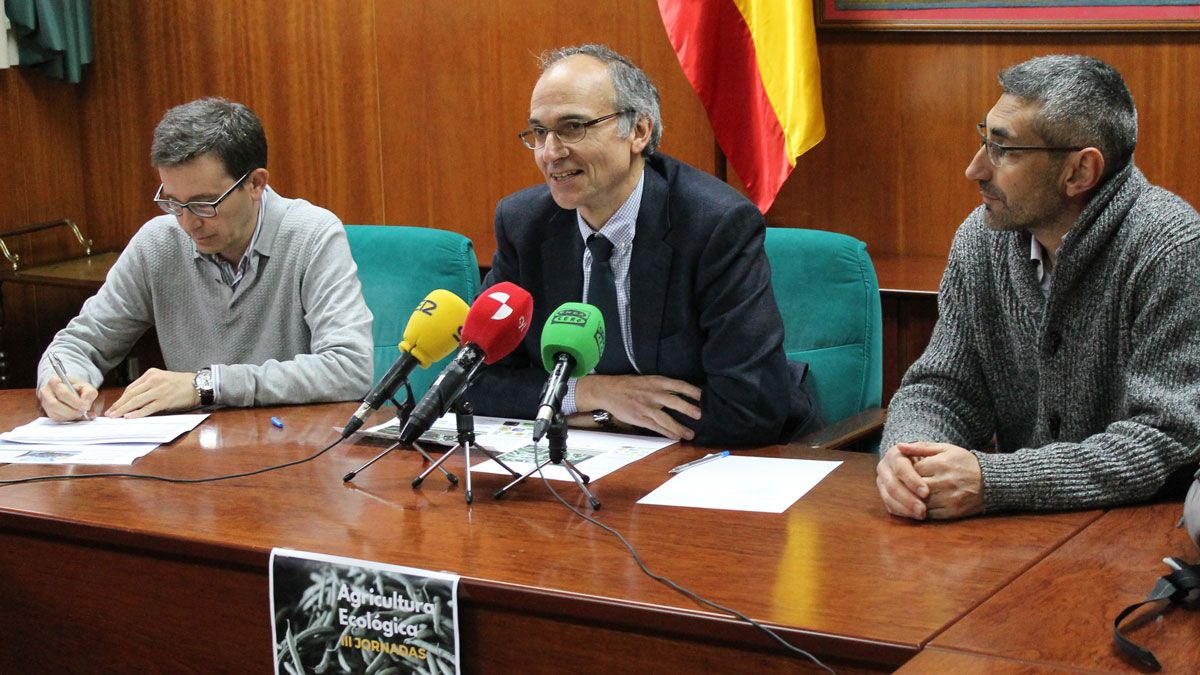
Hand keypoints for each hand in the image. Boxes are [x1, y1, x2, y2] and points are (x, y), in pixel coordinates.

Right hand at [38, 377, 97, 421]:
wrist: (70, 390)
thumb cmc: (77, 388)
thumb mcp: (86, 386)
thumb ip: (89, 393)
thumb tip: (86, 404)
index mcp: (55, 382)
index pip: (62, 393)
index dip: (75, 402)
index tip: (84, 406)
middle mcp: (46, 392)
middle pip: (55, 405)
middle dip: (71, 411)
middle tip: (82, 412)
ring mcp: (45, 403)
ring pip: (55, 413)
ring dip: (70, 416)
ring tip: (79, 413)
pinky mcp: (48, 412)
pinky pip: (56, 418)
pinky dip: (67, 419)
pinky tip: (74, 415)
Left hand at [104, 368, 199, 417]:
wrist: (199, 385)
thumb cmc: (181, 383)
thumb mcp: (163, 378)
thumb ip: (149, 386)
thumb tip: (134, 400)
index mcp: (151, 374)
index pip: (131, 388)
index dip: (121, 398)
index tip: (114, 406)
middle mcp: (154, 380)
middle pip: (131, 394)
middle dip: (118, 405)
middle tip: (109, 413)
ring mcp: (159, 391)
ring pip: (136, 401)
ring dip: (123, 410)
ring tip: (115, 416)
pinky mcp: (165, 400)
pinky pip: (147, 408)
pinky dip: (137, 413)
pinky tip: (129, 417)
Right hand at [574, 374, 701, 440]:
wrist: (607, 390)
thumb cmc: (628, 385)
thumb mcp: (647, 379)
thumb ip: (662, 386)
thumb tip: (679, 393)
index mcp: (656, 381)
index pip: (678, 385)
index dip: (692, 391)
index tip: (702, 397)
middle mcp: (653, 394)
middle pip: (674, 402)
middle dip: (688, 409)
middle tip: (699, 415)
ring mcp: (646, 407)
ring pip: (666, 419)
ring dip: (679, 428)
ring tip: (690, 434)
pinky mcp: (639, 418)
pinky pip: (656, 427)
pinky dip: (666, 433)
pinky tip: (675, 437)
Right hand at [876, 444, 930, 519]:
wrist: (916, 462)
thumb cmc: (927, 456)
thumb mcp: (928, 449)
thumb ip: (919, 448)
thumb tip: (901, 446)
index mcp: (893, 455)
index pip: (900, 468)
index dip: (912, 481)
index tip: (927, 492)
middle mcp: (884, 469)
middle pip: (892, 486)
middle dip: (908, 499)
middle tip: (923, 510)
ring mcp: (882, 483)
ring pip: (888, 498)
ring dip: (905, 509)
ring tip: (921, 515)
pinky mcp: (884, 494)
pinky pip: (889, 506)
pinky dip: (902, 513)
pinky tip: (915, 516)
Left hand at [899, 442, 983, 519]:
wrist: (990, 481)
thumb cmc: (963, 462)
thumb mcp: (944, 449)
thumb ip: (920, 447)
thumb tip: (899, 446)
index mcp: (941, 464)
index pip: (912, 470)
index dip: (904, 472)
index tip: (902, 472)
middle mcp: (946, 481)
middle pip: (915, 488)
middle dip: (906, 488)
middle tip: (900, 486)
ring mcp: (950, 498)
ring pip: (921, 503)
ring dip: (912, 501)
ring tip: (907, 495)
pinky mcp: (953, 512)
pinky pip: (930, 514)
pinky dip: (921, 511)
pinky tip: (918, 505)